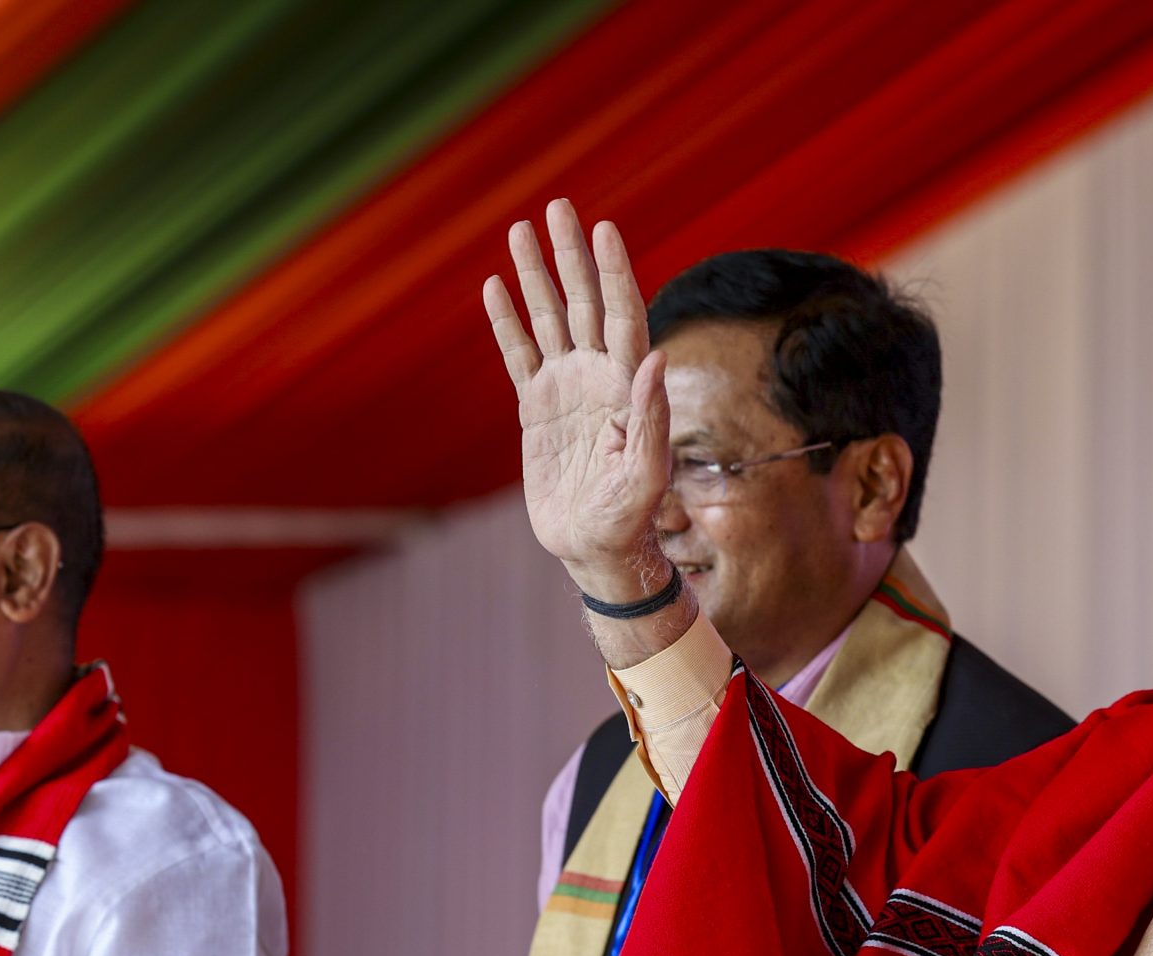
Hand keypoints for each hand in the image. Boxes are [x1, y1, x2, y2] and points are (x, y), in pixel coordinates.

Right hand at [481, 202, 686, 661]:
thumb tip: (657, 357)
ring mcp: (566, 389)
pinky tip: (496, 288)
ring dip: (536, 277)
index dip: (613, 272)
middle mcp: (598, 377)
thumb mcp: (646, 473)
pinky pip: (519, 355)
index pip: (621, 314)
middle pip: (584, 302)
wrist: (595, 549)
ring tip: (520, 229)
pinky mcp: (537, 409)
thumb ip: (650, 416)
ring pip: (550, 319)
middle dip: (571, 256)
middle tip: (558, 207)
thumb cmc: (629, 518)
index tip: (603, 230)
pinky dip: (508, 322)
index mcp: (627, 385)